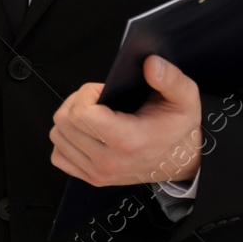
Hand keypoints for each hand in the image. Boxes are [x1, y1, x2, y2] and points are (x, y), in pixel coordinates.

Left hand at [49, 55, 201, 187]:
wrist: (182, 161)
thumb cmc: (178, 128)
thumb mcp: (184, 98)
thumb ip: (169, 78)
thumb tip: (150, 63)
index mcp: (129, 141)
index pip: (81, 114)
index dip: (86, 93)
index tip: (102, 91)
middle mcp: (110, 161)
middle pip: (64, 122)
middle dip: (76, 102)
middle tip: (97, 100)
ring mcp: (99, 173)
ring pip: (58, 137)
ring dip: (69, 119)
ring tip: (92, 114)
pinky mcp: (92, 178)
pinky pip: (58, 156)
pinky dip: (66, 141)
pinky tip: (85, 132)